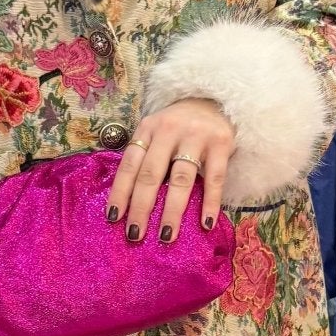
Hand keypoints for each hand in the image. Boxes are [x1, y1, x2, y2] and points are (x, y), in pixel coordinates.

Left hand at [106, 98, 234, 243]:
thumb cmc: (179, 125)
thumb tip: (129, 202)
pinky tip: (206, 224)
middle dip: (141, 207)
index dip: (120, 192)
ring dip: (172, 210)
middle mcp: (168, 130)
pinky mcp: (221, 142)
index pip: (129, 164)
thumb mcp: (155, 132)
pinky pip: (215, 178)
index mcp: (147, 128)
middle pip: (151, 174)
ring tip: (166, 235)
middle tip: (135, 235)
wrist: (215, 99)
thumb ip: (145, 157)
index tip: (114, 219)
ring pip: (181, 179)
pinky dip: (210, 202)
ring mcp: (196, 136)